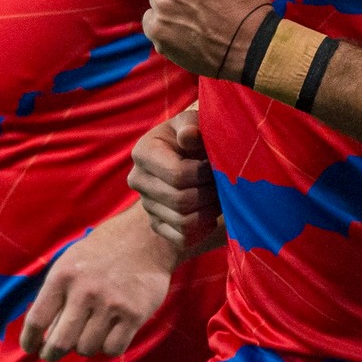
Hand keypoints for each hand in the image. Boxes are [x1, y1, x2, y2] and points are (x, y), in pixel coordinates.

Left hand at [19, 210, 172, 361]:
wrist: (145, 236)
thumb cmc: (101, 253)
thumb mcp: (70, 264)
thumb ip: (56, 296)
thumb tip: (44, 336)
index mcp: (63, 277)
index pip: (36, 320)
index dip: (29, 340)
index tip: (31, 348)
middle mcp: (85, 291)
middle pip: (59, 343)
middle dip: (52, 354)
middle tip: (53, 354)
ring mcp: (111, 304)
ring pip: (87, 348)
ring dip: (86, 345)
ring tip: (90, 332)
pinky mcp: (134, 314)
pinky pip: (113, 349)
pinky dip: (109, 347)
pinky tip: (111, 334)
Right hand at [129, 104, 219, 249]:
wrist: (191, 153)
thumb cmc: (196, 135)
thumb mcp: (194, 123)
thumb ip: (193, 126)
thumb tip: (188, 135)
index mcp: (143, 152)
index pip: (177, 175)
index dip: (205, 174)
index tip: (217, 165)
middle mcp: (138, 180)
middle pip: (180, 201)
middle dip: (210, 194)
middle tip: (224, 184)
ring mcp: (146, 205)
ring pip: (184, 222)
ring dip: (210, 212)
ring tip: (220, 197)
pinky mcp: (157, 224)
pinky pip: (183, 239)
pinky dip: (202, 230)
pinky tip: (211, 214)